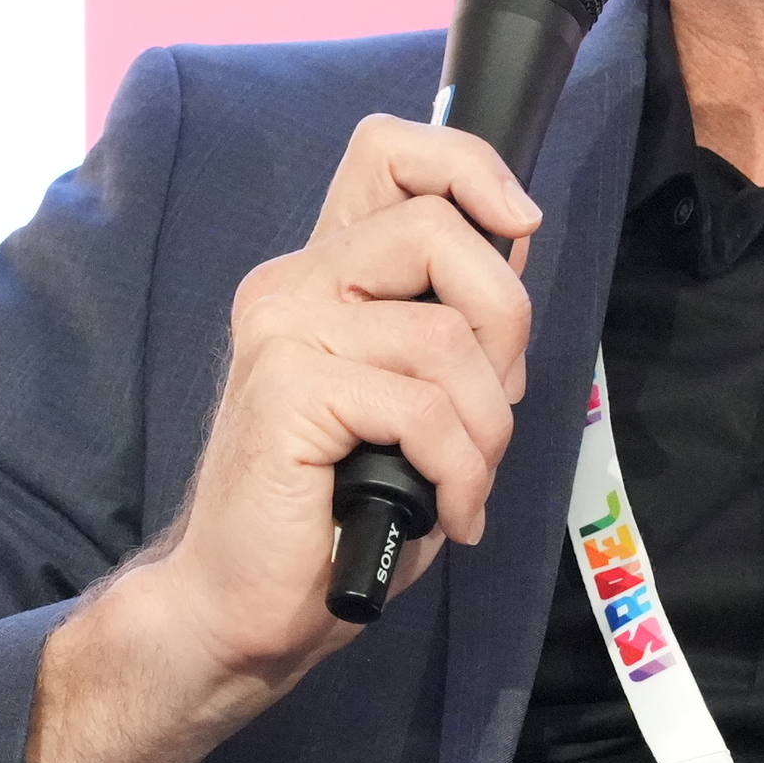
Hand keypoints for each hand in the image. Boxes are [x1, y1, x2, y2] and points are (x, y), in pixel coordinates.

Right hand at [21, 116, 538, 762]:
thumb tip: (519, 254)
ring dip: (486, 429)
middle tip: (494, 413)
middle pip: (438, 230)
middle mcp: (293, 283)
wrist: (243, 610)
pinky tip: (446, 514)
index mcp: (323, 274)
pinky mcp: (288, 390)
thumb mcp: (417, 402)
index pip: (390, 152)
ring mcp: (283, 331)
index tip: (520, 225)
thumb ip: (454, 328)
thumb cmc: (337, 516)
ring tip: (462, 484)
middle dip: (505, 323)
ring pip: (446, 337)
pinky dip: (459, 472)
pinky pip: (423, 408)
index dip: (470, 166)